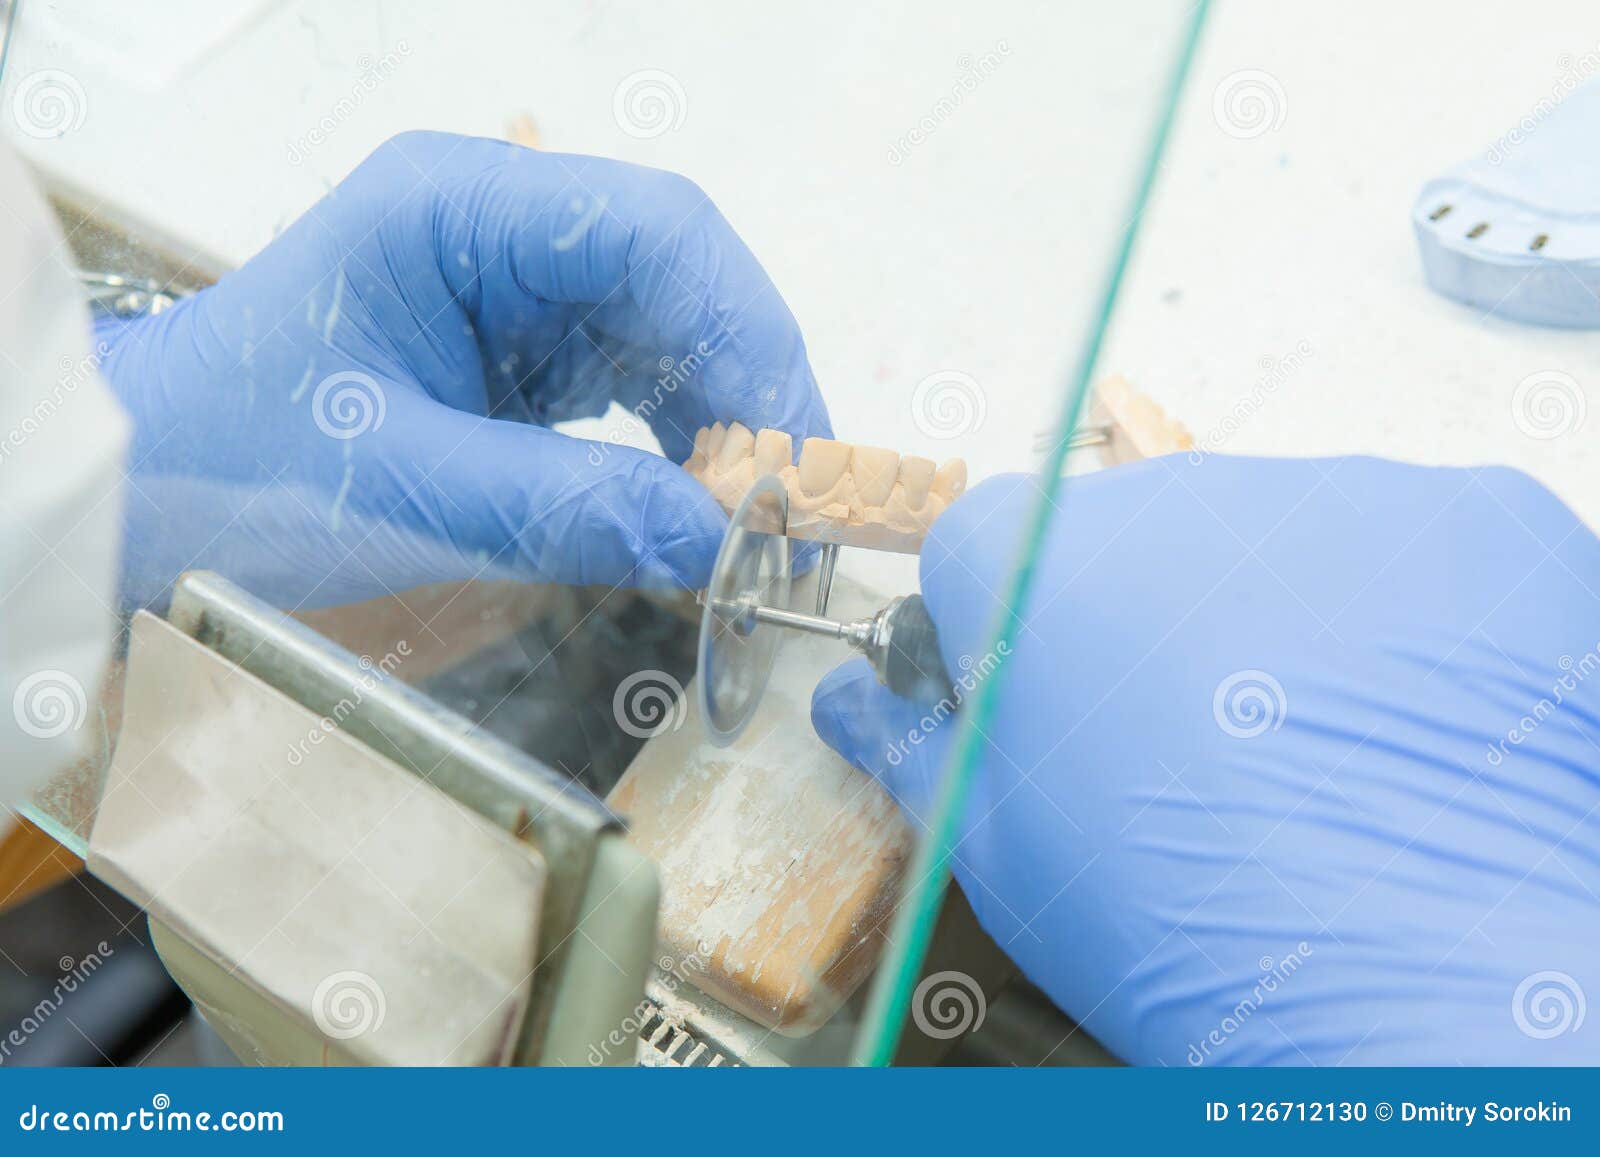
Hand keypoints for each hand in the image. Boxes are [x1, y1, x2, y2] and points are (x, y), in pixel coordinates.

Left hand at [99, 131, 829, 609]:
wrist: (151, 489)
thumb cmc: (237, 465)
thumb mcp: (404, 489)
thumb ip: (570, 507)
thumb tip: (725, 543)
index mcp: (458, 207)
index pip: (651, 232)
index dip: (746, 334)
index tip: (792, 453)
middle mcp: (500, 226)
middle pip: (678, 275)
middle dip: (750, 387)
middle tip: (797, 506)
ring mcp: (513, 284)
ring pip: (670, 328)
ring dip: (725, 422)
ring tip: (755, 519)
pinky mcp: (519, 348)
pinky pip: (633, 380)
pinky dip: (680, 443)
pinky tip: (697, 502)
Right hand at [813, 455, 1599, 1064]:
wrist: (1429, 971)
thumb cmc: (1174, 918)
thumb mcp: (997, 850)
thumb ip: (908, 748)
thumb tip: (850, 700)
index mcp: (1032, 556)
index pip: (975, 546)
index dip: (996, 632)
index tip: (1035, 707)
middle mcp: (1176, 493)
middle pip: (1121, 535)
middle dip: (1129, 618)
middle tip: (1174, 751)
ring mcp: (1334, 492)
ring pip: (1261, 540)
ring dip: (1262, 617)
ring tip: (1302, 753)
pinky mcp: (1470, 519)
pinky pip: (1400, 552)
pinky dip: (1393, 623)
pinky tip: (1397, 728)